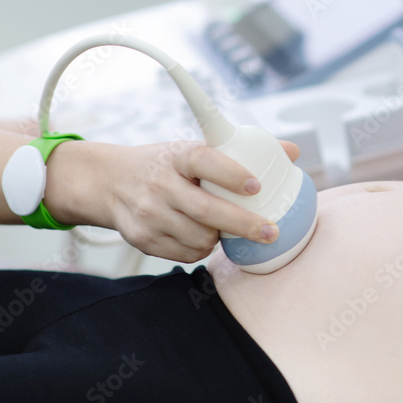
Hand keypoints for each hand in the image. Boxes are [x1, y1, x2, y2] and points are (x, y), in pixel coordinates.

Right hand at [45, 139, 300, 262]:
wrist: (110, 181)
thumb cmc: (166, 163)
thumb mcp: (196, 148)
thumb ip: (243, 151)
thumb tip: (293, 151)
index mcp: (178, 155)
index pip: (205, 162)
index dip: (231, 174)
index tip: (256, 187)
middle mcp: (160, 184)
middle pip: (206, 210)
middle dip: (243, 224)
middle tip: (270, 231)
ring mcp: (149, 213)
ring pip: (199, 237)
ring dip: (220, 237)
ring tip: (226, 227)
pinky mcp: (142, 238)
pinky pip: (185, 254)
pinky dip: (201, 248)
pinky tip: (204, 235)